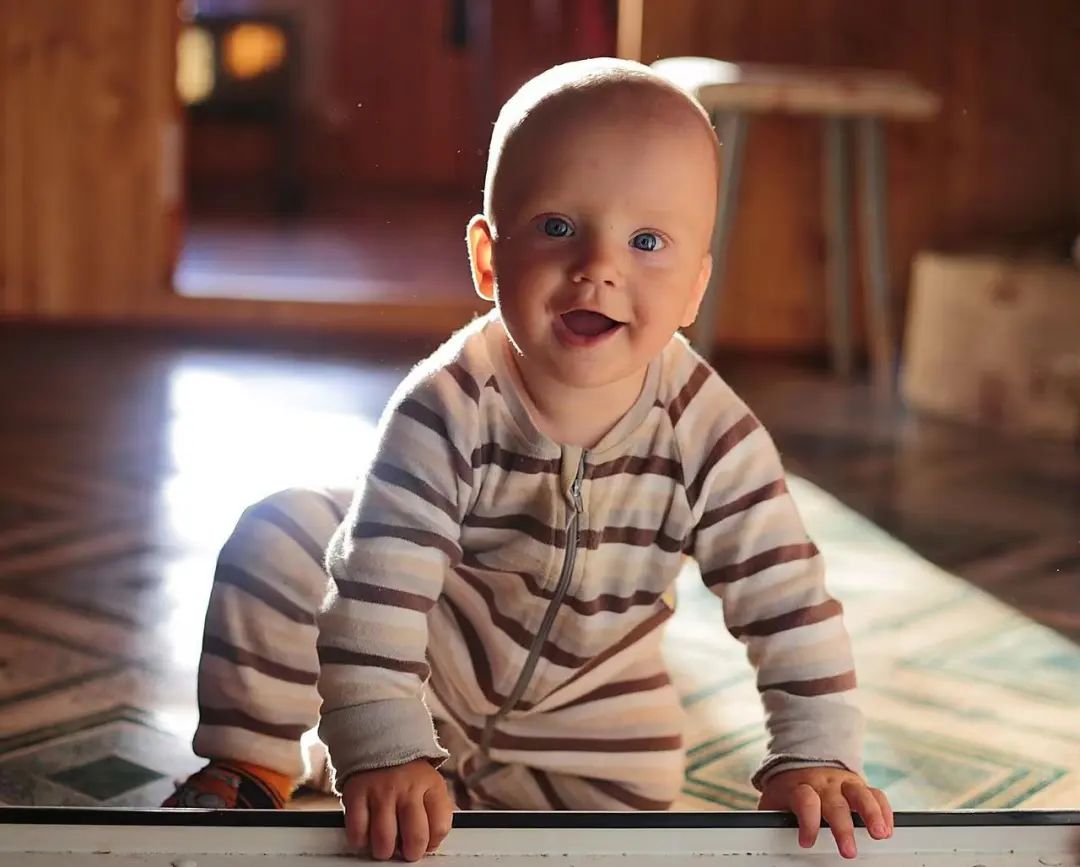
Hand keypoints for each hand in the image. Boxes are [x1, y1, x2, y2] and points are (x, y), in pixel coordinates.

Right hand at [341, 759, 453, 860]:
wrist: (379, 743)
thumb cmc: (407, 774)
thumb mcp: (431, 785)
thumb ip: (436, 813)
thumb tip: (432, 845)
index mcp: (430, 785)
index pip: (440, 827)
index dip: (432, 843)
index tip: (426, 844)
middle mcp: (407, 787)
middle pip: (415, 838)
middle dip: (411, 853)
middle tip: (405, 851)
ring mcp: (381, 791)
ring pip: (384, 841)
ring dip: (385, 851)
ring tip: (386, 843)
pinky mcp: (357, 795)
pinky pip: (358, 833)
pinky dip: (361, 841)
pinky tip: (367, 833)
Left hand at [758, 767, 892, 858]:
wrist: (801, 763)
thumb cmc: (789, 790)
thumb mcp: (775, 802)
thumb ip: (773, 818)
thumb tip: (762, 839)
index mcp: (800, 787)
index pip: (804, 801)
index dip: (807, 821)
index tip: (807, 841)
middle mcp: (823, 784)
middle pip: (835, 803)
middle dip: (843, 827)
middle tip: (848, 850)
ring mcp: (843, 783)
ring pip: (860, 794)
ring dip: (871, 814)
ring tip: (879, 834)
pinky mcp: (859, 785)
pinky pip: (876, 794)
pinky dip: (884, 810)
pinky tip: (888, 828)